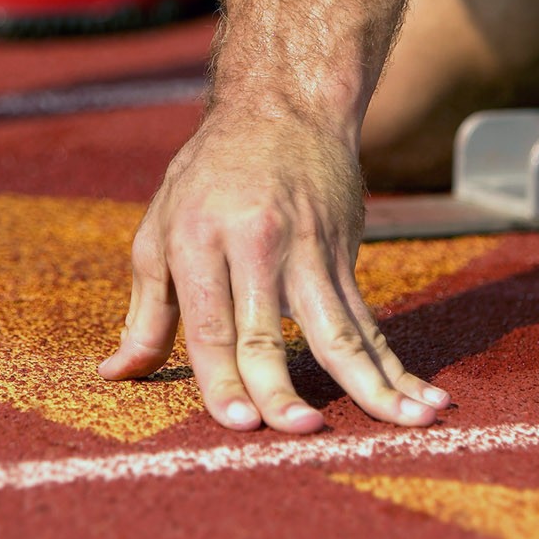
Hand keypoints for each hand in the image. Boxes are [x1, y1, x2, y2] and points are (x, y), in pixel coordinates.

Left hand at [99, 109, 450, 431]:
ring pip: (338, 330)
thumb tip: (115, 374)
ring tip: (404, 423)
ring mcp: (308, 250)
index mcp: (198, 239)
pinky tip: (423, 400)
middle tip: (298, 432)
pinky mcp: (344, 256)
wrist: (283, 106)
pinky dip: (396, 366)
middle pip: (268, 331)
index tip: (238, 424)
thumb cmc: (209, 175)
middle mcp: (255, 245)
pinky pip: (370, 322)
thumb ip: (146, 311)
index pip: (210, 324)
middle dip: (284, 388)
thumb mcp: (160, 228)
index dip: (222, 378)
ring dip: (372, 384)